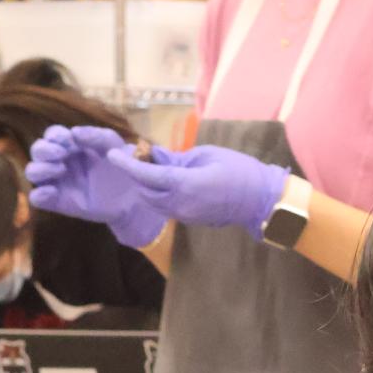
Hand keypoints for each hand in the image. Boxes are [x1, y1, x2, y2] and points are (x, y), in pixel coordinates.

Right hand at [25, 126, 166, 248]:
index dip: (55, 135)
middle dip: (44, 150)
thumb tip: (74, 133)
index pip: (52, 135)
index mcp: (71, 145)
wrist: (133, 197)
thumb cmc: (122, 166)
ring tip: (60, 170)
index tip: (67, 140)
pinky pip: (37, 198)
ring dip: (40, 169)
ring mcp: (58, 182)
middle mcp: (60, 161)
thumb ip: (96, 136)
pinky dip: (38, 195)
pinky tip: (52, 192)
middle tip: (61, 154)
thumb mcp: (114, 145)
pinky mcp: (59, 202)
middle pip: (37, 151)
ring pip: (32, 172)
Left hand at [105, 142, 289, 242]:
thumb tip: (155, 157)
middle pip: (144, 191)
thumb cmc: (238, 170)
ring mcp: (184, 215)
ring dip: (145, 185)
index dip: (127, 164)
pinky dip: (157, 192)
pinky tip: (162, 178)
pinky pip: (165, 206)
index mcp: (184, 185)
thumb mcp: (204, 155)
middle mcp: (179, 204)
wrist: (259, 199)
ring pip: (153, 201)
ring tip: (147, 165)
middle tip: (133, 154)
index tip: (113, 154)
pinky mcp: (189, 219)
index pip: (146, 175)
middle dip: (135, 174)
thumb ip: (176, 159)